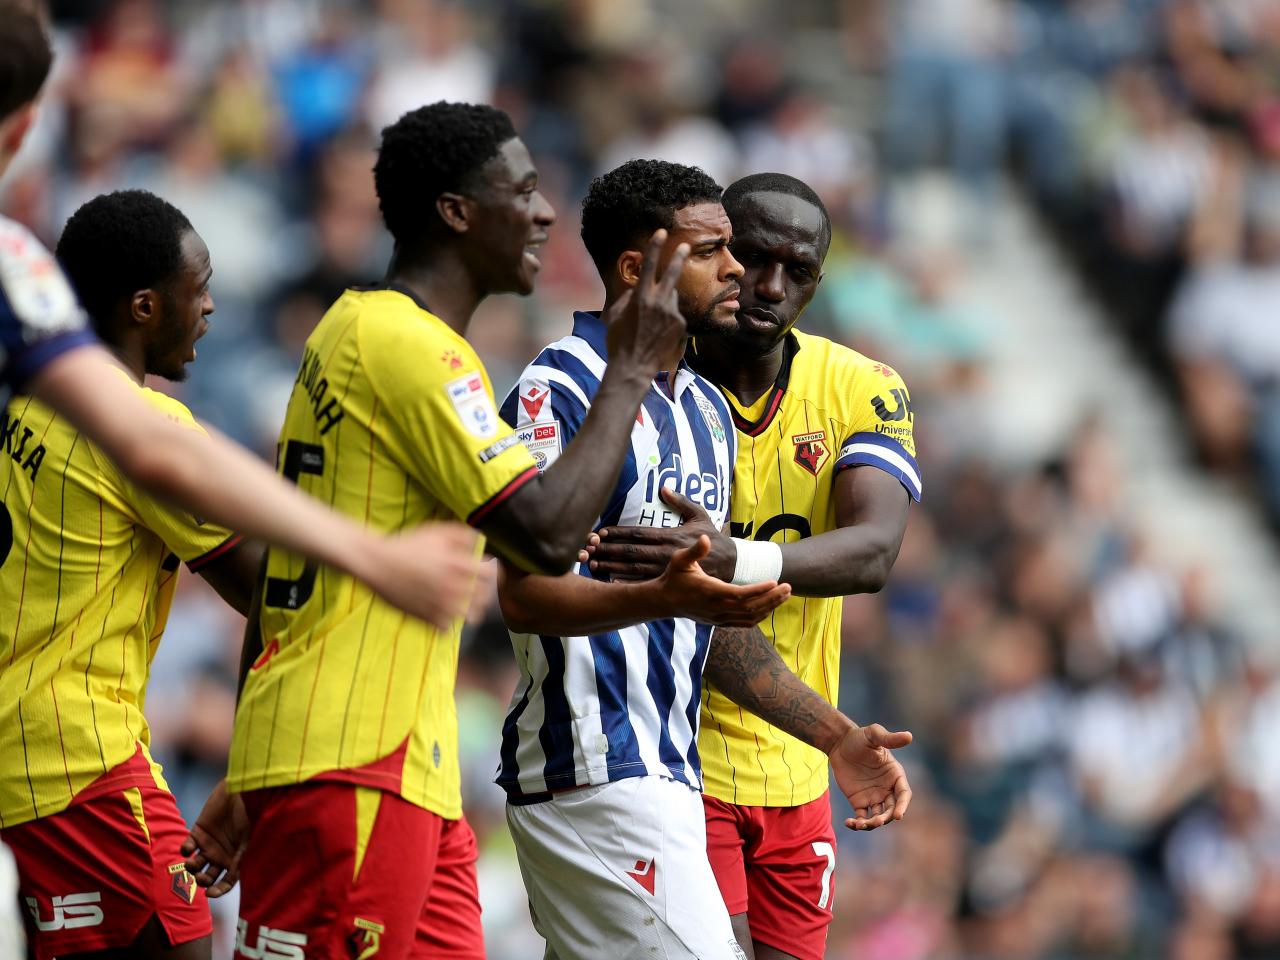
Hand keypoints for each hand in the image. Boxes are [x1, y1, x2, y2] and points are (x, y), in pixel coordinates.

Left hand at [181, 779, 248, 897]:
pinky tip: (188, 849)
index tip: (209, 893)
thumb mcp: (249, 839)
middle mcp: (221, 855)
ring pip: (195, 864)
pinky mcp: (198, 832)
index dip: (218, 890)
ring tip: (192, 864)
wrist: (241, 790)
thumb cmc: (250, 814)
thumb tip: (234, 878)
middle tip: (200, 877)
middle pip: (208, 877)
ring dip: (192, 868)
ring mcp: (208, 844)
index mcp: (236, 859)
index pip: (227, 882)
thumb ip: (241, 859)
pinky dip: (184, 850)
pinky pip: (187, 846)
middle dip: (202, 881)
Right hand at [359, 523, 481, 628]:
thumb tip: (480, 542)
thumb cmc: (408, 545)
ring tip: (464, 606)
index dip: (493, 574)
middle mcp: (454, 587)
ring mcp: (441, 605)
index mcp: (459, 566)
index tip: (487, 575)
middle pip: (486, 599)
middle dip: (484, 594)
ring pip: (471, 617)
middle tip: (478, 591)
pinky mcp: (426, 618)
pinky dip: (447, 623)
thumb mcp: (437, 531)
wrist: (377, 563)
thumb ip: (463, 535)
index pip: (492, 576)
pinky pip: (448, 629)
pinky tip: (443, 614)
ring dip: (470, 611)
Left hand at [588, 487, 735, 580]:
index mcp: (670, 536)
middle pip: (631, 551)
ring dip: (611, 566)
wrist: (730, 565)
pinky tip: (609, 581)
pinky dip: (625, 583)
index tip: (601, 531)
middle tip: (587, 548)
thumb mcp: (700, 515)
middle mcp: (666, 553)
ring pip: (633, 569)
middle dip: (608, 550)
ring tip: (592, 564)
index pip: (639, 533)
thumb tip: (664, 488)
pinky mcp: (669, 581)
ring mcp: (666, 569)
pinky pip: (644, 583)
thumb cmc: (712, 538)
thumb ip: (680, 501)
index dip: (619, 532)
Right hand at [603, 229, 690, 380]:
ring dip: (664, 301)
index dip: (654, 247)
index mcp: (640, 297)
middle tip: (685, 245)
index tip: (661, 232)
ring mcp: (672, 313)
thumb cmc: (619, 342)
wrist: (634, 367)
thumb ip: (629, 297)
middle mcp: (659, 302)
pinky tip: (658, 332)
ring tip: (651, 321)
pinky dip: (668, 318)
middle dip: (678, 257)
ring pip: (671, 298)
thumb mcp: (616, 315)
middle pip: (672, 274)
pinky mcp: (680, 325)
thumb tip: (638, 289)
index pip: (648, 266)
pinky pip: (674, 314)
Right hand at [656, 534, 788, 626]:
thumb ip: (694, 551)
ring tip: (785, 595)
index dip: (759, 589)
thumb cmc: (674, 577)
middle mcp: (716, 608)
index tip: (775, 581)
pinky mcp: (719, 623)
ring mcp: (718, 618)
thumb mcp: (680, 560)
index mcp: (709, 591)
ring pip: (750, 617)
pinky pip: (744, 623)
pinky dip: (759, 616)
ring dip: (770, 607)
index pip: (740, 594)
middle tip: (788, 587)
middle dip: (772, 598)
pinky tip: (770, 607)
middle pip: (750, 607)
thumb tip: (704, 538)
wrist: (664, 601)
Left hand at [828, 723, 912, 830]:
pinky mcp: (860, 802)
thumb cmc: (859, 737)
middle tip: (877, 821)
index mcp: (895, 775)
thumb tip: (909, 736)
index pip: (904, 794)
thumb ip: (890, 739)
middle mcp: (887, 789)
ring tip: (860, 825)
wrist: (839, 743)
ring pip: (878, 816)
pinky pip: (862, 817)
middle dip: (887, 818)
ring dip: (873, 824)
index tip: (898, 816)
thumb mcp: (874, 735)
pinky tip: (849, 824)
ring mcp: (874, 797)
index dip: (903, 806)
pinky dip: (857, 824)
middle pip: (892, 809)